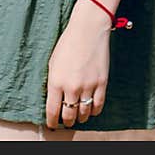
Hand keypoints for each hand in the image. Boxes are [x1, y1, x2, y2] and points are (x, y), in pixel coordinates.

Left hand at [45, 0, 110, 128]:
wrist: (88, 29)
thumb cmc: (68, 43)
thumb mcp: (53, 62)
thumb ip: (53, 83)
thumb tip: (54, 100)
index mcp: (56, 81)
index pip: (53, 111)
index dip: (53, 122)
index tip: (53, 125)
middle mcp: (71, 87)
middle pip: (69, 116)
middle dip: (67, 122)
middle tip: (66, 122)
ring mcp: (88, 86)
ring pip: (84, 114)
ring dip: (80, 117)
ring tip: (78, 116)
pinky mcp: (101, 83)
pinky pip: (98, 106)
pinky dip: (94, 111)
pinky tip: (90, 109)